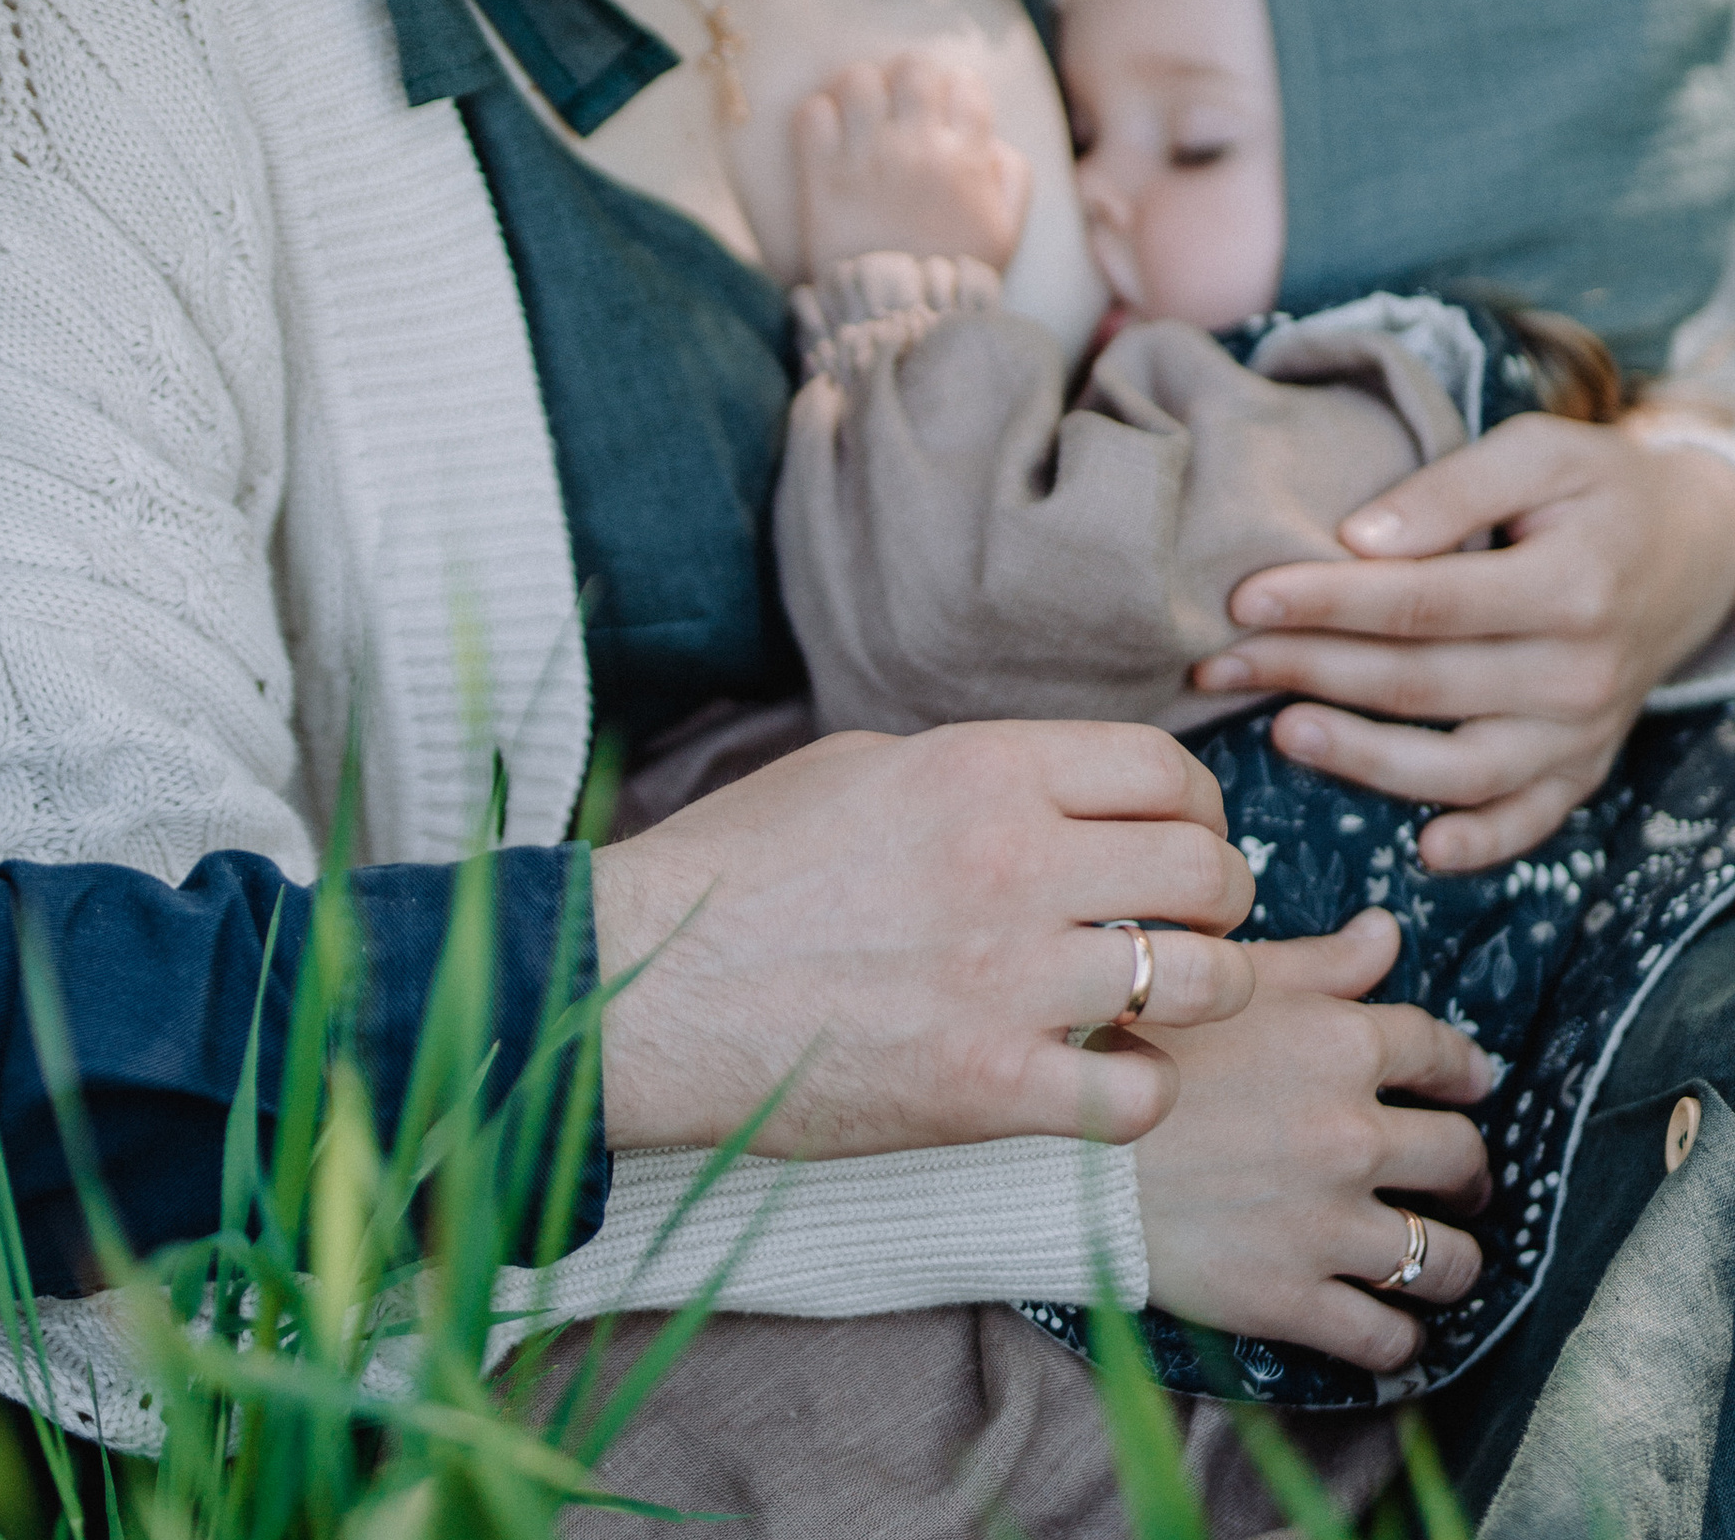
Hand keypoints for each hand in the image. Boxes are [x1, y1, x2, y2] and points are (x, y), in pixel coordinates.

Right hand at [591, 722, 1255, 1161]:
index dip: (1198, 808)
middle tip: (1183, 924)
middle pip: (1209, 871)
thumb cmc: (736, 868)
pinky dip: (1141, 1090)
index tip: (1180, 839)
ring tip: (1159, 1001)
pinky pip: (1140, 1095)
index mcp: (978, 771)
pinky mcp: (988, 1087)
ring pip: (1204, 981)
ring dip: (1201, 993)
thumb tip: (1054, 788)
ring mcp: (1005, 979)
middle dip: (1217, 899)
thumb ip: (970, 771)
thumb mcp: (853, 768)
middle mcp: (1010, 863)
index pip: (1167, 771)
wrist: (646, 985)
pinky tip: (1103, 1075)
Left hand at [793, 52, 1033, 278]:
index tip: (939, 110)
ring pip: (858, 78)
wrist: (900, 316)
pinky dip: (816, 116)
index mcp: (967, 156)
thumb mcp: (1008, 230)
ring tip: (855, 116)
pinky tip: (825, 138)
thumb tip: (993, 141)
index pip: (964, 83)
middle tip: (894, 105)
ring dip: (857, 90)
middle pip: (912, 66)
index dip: (951, 90)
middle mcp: (919, 146)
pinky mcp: (823, 175)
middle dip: (904, 78)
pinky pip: (812, 113)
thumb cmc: (955, 274)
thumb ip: (1013, 176)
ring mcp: (868, 156)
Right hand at [1136, 910, 1493, 1372]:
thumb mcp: (1224, 981)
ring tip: (1434, 1257)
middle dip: (1468, 1169)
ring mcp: (1329, 1224)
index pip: (1443, 1054)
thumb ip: (1318, 961)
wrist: (1052, 1147)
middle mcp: (1352, 1132)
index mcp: (1337, 1043)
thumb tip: (1387, 932)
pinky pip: (1390, 1339)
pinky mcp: (1296, 1299)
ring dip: (1453, 1259)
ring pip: (1448, 1260)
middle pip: (1463, 1158)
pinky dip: (1402, 1337)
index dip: (1464, 1069)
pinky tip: (1388, 1322)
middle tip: (1455, 1179)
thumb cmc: (1130, 1048)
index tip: (1466, 1084)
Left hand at [1192, 414, 1734, 868]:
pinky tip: (1421, 849)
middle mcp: (1579, 672)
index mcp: (1567, 586)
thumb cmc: (1597, 489)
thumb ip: (1449, 489)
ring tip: (1280, 733)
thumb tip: (1357, 539)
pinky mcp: (1584, 767)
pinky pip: (1531, 822)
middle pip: (1420, 683)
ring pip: (1462, 768)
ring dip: (1364, 762)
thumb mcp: (1538, 453)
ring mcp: (1583, 731)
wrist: (1697, 549)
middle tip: (1217, 662)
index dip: (1325, 602)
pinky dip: (1482, 844)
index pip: (1420, 602)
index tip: (1244, 598)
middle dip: (1307, 672)